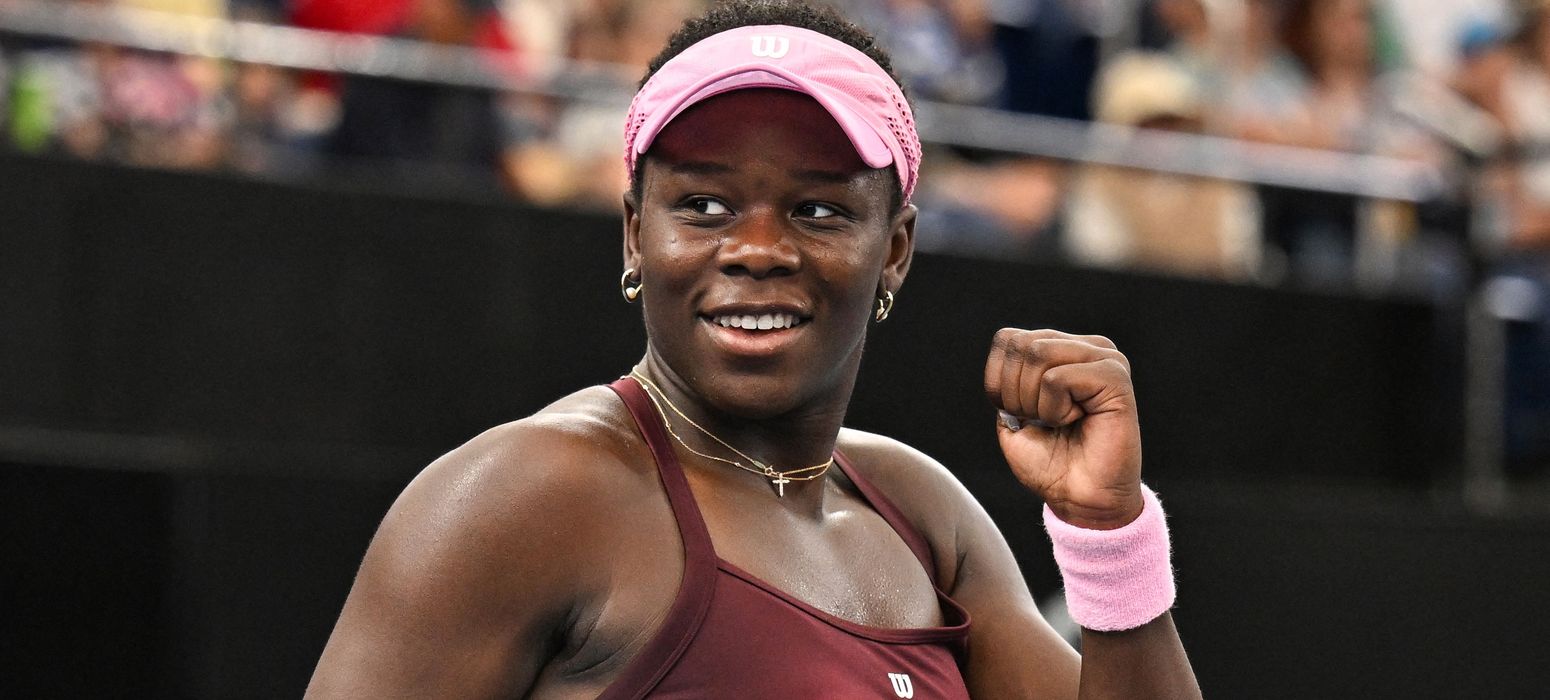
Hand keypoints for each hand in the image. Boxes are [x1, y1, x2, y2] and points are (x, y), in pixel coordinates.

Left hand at [984, 329, 1142, 528]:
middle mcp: (1087, 347)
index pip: (1008, 339)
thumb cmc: (1051, 463)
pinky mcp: (1115, 377)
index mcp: (1063, 349)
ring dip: (1035, 401)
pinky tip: (1077, 421)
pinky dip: (1054, 409)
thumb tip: (1008, 353)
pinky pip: (1057, 379)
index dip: (997, 381)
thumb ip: (1006, 378)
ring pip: (1038, 355)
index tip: (1020, 414)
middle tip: (1043, 422)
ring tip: (1061, 421)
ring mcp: (1105, 358)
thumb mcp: (1012, 415)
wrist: (1081, 500)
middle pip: (1020, 345)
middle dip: (1015, 393)